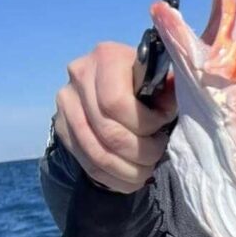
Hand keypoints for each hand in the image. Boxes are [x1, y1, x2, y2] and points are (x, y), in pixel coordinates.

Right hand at [54, 42, 176, 192]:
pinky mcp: (62, 128)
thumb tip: (173, 103)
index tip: (163, 125)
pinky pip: (86, 163)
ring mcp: (66, 103)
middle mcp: (79, 76)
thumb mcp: (165, 79)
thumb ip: (171, 89)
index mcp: (107, 57)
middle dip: (140, 152)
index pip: (115, 103)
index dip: (144, 123)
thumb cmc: (152, 82)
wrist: (120, 82)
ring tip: (148, 171)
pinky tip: (132, 179)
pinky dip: (113, 178)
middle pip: (107, 132)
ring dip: (128, 170)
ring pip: (95, 153)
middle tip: (158, 154)